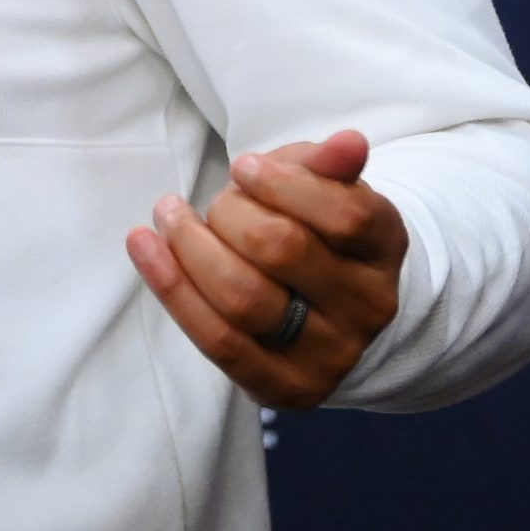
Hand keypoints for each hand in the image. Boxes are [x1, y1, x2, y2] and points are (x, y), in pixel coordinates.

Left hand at [124, 128, 406, 409]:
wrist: (321, 310)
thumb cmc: (311, 229)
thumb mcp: (322, 187)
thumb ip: (326, 165)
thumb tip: (348, 142)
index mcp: (386, 247)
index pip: (345, 215)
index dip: (283, 184)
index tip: (243, 166)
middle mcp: (369, 306)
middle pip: (282, 249)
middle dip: (231, 212)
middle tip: (217, 200)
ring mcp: (330, 355)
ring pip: (243, 298)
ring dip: (191, 246)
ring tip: (169, 215)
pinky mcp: (285, 387)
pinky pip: (219, 340)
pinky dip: (171, 289)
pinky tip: (143, 245)